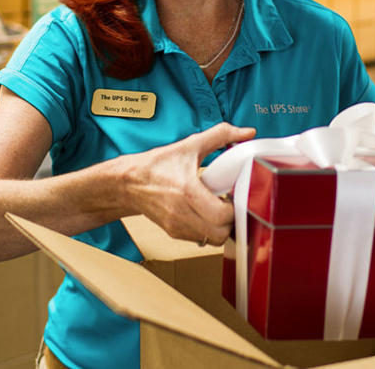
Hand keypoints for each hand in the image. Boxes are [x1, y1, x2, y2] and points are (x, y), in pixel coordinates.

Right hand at [120, 123, 255, 245]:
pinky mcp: (174, 232)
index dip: (235, 208)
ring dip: (221, 227)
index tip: (235, 196)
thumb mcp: (190, 145)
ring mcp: (177, 226)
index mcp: (188, 192)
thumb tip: (246, 132)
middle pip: (221, 233)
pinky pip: (200, 239)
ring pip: (212, 240)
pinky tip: (206, 214)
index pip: (223, 216)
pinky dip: (208, 230)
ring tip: (219, 209)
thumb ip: (221, 135)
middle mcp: (181, 213)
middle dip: (231, 220)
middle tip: (230, 204)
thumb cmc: (156, 165)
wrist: (128, 182)